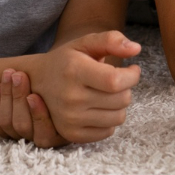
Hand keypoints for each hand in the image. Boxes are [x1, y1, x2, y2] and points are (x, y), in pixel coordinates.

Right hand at [0, 32, 140, 145]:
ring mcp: (70, 119)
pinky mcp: (72, 134)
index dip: (132, 76)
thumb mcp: (85, 43)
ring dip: (119, 104)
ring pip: (119, 117)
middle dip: (126, 88)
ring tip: (107, 93)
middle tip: (116, 80)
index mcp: (74, 71)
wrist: (37, 82)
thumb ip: (112, 40)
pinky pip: (108, 131)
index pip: (116, 81)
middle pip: (122, 99)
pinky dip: (109, 120)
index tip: (133, 69)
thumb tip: (136, 49)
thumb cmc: (67, 60)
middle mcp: (70, 98)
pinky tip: (99, 107)